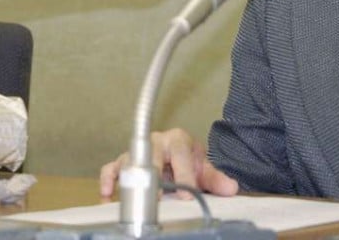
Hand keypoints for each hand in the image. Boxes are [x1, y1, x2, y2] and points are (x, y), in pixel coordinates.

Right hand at [99, 128, 238, 199]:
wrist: (176, 159)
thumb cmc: (189, 164)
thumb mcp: (204, 170)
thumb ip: (215, 179)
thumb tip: (230, 188)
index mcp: (178, 140)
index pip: (180, 155)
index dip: (184, 176)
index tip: (187, 195)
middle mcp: (155, 141)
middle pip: (152, 155)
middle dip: (155, 177)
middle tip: (159, 198)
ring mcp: (137, 151)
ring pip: (130, 160)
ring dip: (131, 179)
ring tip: (133, 198)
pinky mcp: (123, 162)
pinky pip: (111, 168)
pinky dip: (108, 180)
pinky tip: (108, 195)